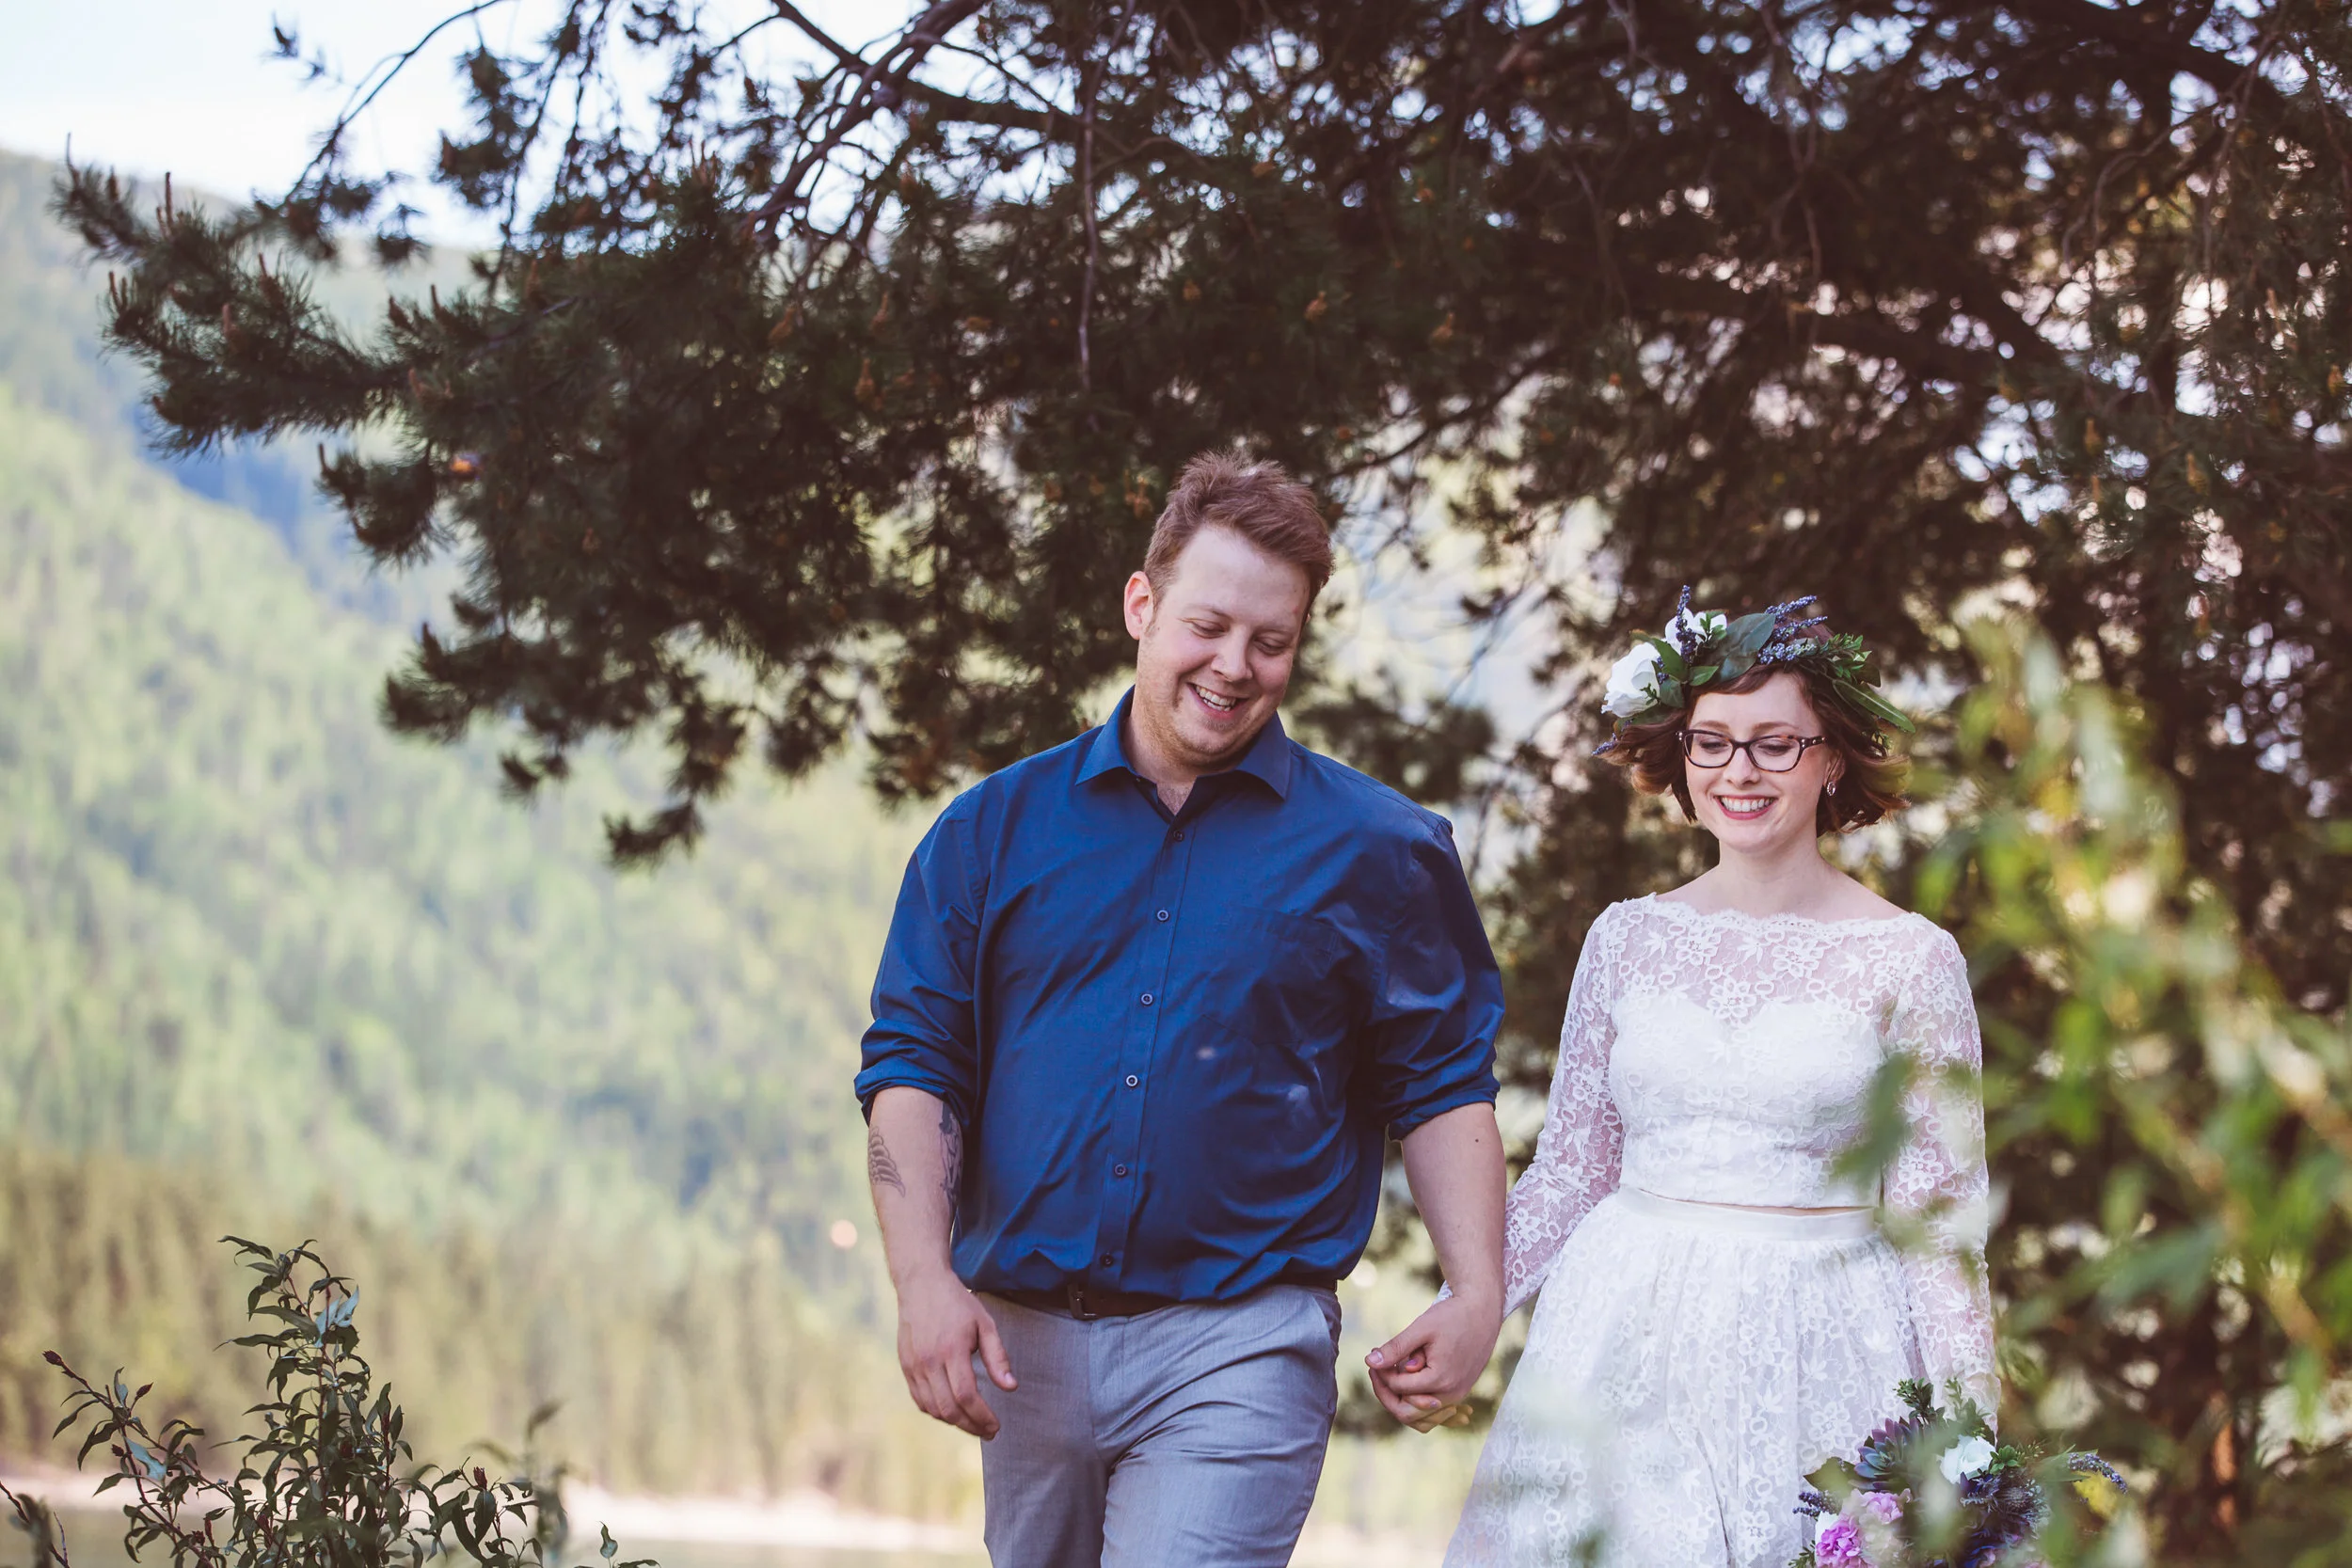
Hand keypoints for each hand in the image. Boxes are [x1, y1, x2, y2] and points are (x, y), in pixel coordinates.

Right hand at [894, 1266, 1015, 1437]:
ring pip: (933, 1409)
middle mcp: (929, 1361)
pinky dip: (937, 1411)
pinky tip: (953, 1411)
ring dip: (955, 1422)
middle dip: (971, 1426)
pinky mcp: (906, 1367)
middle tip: (989, 1432)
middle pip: (949, 1409)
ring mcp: (914, 1366)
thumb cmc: (957, 1303)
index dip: (982, 1416)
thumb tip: (1011, 1387)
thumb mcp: (985, 1324)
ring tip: (974, 1423)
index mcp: (952, 1350)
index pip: (967, 1396)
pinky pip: (920, 1400)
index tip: (996, 1426)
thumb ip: (998, 1357)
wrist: (921, 1284)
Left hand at [1364, 1291, 1500, 1428]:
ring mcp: (1456, 1397)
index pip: (1398, 1388)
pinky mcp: (1459, 1393)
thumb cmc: (1453, 1316)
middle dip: (1386, 1393)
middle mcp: (1450, 1395)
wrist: (1483, 1312)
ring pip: (1419, 1417)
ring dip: (1401, 1399)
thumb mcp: (1421, 1328)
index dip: (1381, 1373)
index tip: (1374, 1353)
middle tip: (1376, 1369)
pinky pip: (1433, 1412)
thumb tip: (1369, 1362)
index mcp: (1440, 1380)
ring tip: (1392, 1372)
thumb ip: (1396, 1348)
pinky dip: (1416, 1402)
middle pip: (1406, 1413)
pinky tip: (1405, 1381)